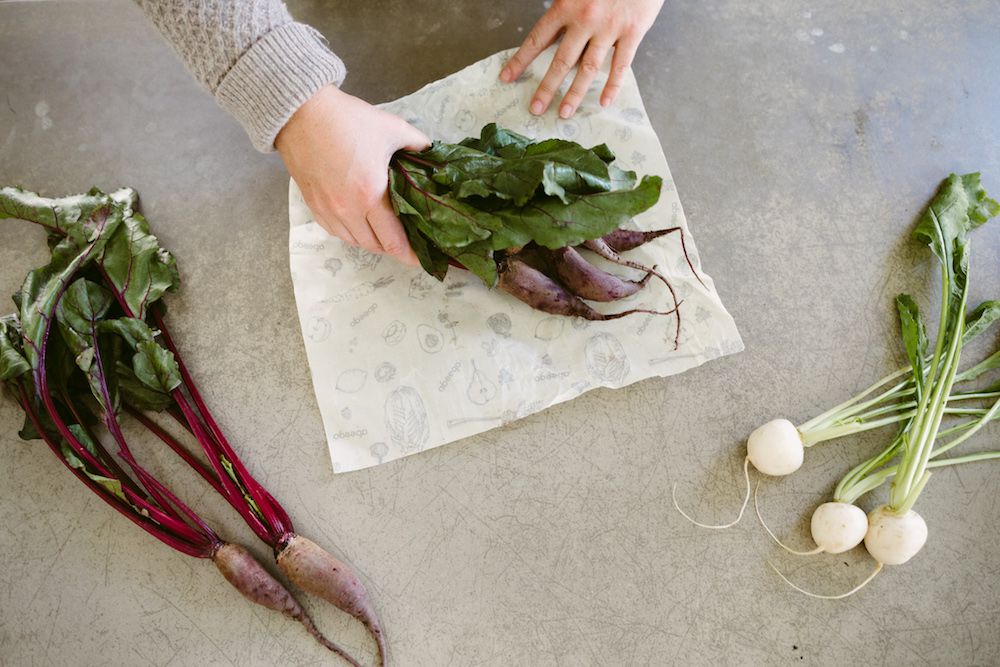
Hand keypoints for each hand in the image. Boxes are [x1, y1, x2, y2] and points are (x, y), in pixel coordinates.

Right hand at [276, 85, 428, 265]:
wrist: (301, 113)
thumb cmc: (347, 120)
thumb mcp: (392, 128)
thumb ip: (418, 144)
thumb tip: (433, 154)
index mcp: (370, 195)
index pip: (394, 241)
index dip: (411, 255)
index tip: (423, 260)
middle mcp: (348, 210)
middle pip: (376, 246)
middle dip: (395, 248)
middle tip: (409, 242)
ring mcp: (328, 210)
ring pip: (355, 242)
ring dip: (373, 242)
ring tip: (386, 234)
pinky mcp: (313, 206)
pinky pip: (337, 232)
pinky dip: (352, 234)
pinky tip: (361, 225)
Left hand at [499, 0, 663, 117]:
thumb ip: (563, 10)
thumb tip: (549, 33)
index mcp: (566, 5)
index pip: (538, 39)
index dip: (521, 60)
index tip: (507, 77)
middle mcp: (585, 19)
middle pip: (562, 60)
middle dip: (547, 87)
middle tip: (536, 108)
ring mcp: (609, 28)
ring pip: (588, 68)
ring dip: (575, 93)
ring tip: (564, 112)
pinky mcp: (632, 32)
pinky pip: (620, 65)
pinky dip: (613, 86)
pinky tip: (604, 102)